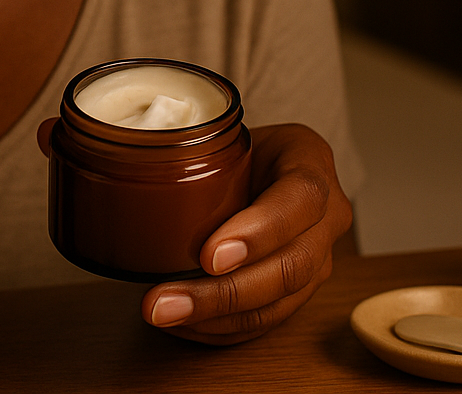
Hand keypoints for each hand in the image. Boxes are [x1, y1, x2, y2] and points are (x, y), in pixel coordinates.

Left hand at [140, 123, 351, 344]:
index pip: (299, 199)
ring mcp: (318, 260)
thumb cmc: (241, 147)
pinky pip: (264, 321)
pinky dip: (220, 328)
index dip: (258, 232)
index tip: (209, 256)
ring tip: (162, 314)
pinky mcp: (299, 293)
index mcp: (311, 164)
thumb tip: (135, 163)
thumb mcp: (229, 133)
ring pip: (277, 303)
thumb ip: (201, 150)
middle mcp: (326, 217)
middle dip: (224, 291)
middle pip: (290, 266)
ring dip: (215, 316)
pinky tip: (182, 324)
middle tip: (165, 300)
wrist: (264, 166)